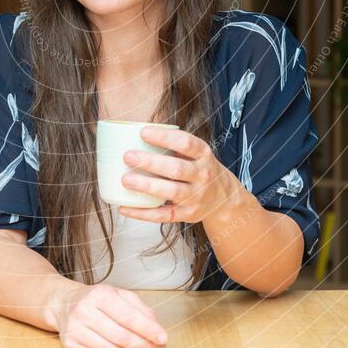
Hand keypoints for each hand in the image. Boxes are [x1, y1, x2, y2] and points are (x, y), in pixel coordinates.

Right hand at [51, 283, 167, 347]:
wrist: (63, 303)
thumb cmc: (95, 299)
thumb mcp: (117, 293)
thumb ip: (138, 306)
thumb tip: (154, 324)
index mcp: (99, 294)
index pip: (128, 316)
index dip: (147, 329)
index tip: (162, 338)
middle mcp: (85, 311)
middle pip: (121, 336)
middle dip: (144, 345)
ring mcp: (75, 329)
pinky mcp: (71, 344)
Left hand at [118, 124, 236, 223]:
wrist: (223, 198)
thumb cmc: (199, 169)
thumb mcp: (196, 153)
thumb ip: (175, 146)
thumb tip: (135, 136)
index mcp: (203, 155)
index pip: (186, 143)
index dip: (164, 137)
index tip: (143, 132)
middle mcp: (202, 175)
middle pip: (176, 169)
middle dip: (150, 162)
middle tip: (128, 156)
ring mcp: (196, 197)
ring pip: (171, 192)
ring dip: (146, 186)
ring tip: (125, 180)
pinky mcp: (188, 214)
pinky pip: (163, 215)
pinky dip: (142, 213)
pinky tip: (124, 207)